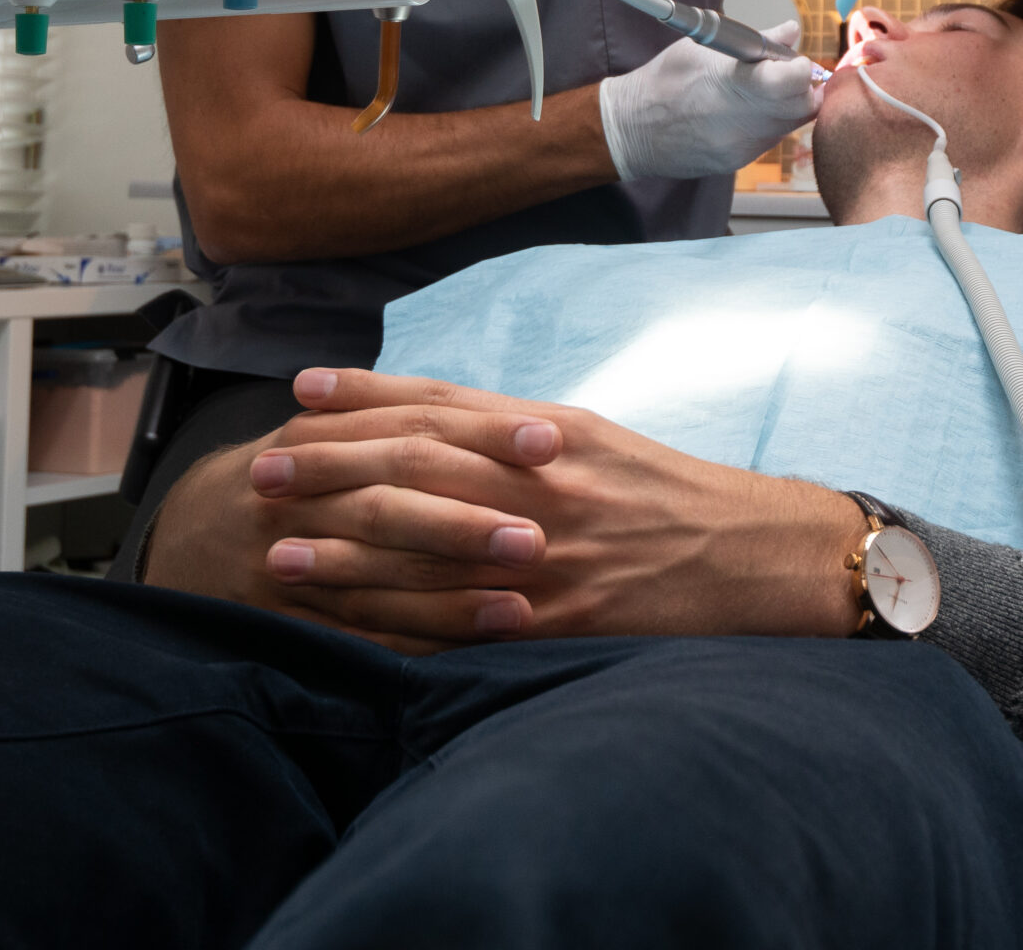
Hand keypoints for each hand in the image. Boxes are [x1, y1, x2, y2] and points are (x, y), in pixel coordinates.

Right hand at [138, 390, 567, 650]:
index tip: (550, 440)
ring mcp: (291, 562)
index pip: (414, 427)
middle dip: (465, 521)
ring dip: (448, 594)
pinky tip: (463, 650)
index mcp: (322, 435)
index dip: (484, 433)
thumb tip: (523, 419)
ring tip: (519, 606)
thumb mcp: (331, 429)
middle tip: (537, 536)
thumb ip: (408, 419)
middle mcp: (303, 496)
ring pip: (376, 578)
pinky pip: (359, 635)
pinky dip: (413, 641)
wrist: (191, 534)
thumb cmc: (295, 474)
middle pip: (392, 504)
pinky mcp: (290, 621)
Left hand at [256, 368, 860, 641]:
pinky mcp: (557, 623)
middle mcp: (545, 485)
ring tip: (279, 552)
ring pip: (427, 550)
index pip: (443, 406)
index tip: (301, 392)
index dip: (366, 396)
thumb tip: (439, 420)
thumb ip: (521, 430)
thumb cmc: (676, 497)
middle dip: (334, 468)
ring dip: (346, 553)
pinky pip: (463, 627)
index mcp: (554, 432)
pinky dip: (401, 628)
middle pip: (419, 469)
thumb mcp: (601, 440)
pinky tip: (351, 631)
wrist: (760, 559)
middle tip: (262, 467)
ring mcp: (548, 557)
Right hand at [597, 18, 818, 180]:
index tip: (795, 61)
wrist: (631, 129)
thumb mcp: (704, 48)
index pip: (795, 80)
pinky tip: (744, 111)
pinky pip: (769, 140)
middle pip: (804, 107)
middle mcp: (742, 120)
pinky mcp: (737, 161)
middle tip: (787, 74)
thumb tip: (792, 31)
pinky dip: (768, 122)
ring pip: (790, 125)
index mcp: (734, 83)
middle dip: (804, 89)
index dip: (803, 69)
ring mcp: (741, 146)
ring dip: (788, 106)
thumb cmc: (665, 80)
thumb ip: (756, 41)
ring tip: (760, 90)